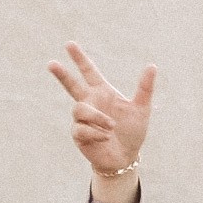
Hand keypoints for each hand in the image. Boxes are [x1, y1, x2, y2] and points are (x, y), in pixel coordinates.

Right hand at [47, 42, 155, 182]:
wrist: (125, 158)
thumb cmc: (132, 132)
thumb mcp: (142, 109)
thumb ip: (144, 87)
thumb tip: (152, 65)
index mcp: (103, 92)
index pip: (88, 72)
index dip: (79, 58)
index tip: (69, 45)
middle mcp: (90, 103)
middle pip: (71, 86)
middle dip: (62, 74)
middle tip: (51, 63)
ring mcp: (82, 119)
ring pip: (80, 110)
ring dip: (97, 118)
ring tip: (111, 127)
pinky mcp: (78, 135)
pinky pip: (82, 129)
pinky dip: (96, 133)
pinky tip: (105, 138)